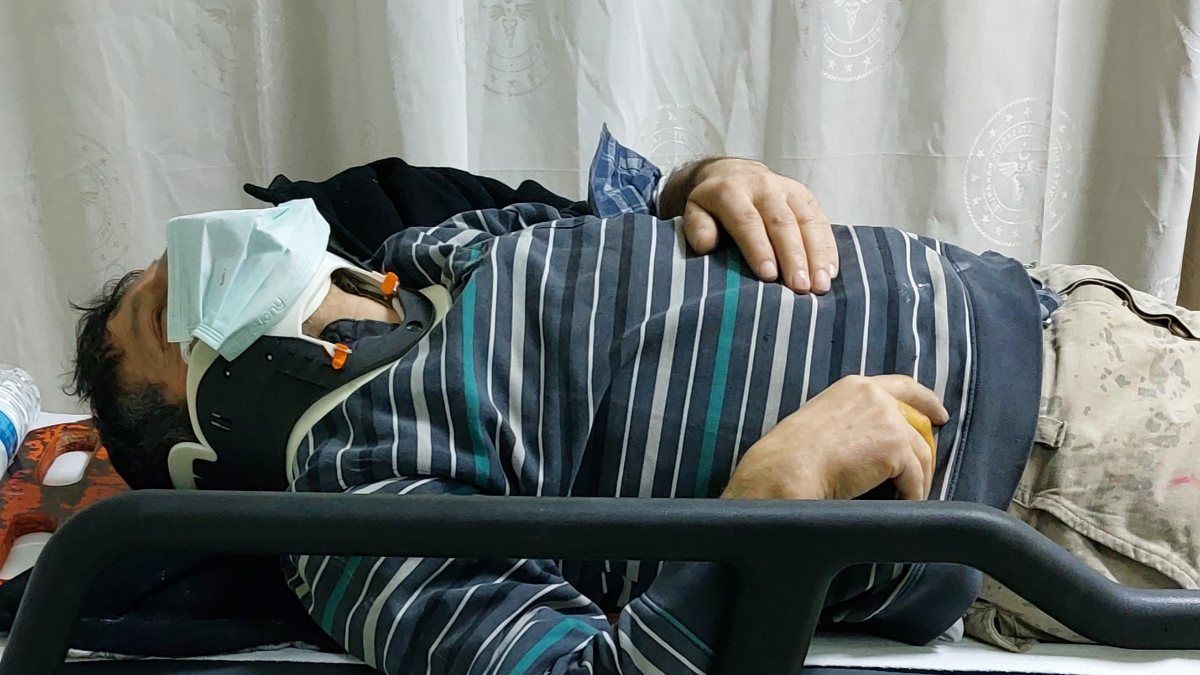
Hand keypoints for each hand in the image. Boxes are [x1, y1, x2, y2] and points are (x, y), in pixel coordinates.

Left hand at [659, 158, 837, 293]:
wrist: (732, 173)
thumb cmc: (713, 205)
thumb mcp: (694, 211)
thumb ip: (697, 227)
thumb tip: (707, 245)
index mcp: (732, 191)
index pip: (748, 220)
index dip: (759, 248)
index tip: (768, 276)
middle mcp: (764, 186)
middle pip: (782, 222)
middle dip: (792, 256)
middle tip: (800, 287)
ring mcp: (788, 190)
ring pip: (807, 221)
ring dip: (816, 255)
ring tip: (819, 285)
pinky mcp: (806, 197)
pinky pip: (821, 221)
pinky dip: (828, 247)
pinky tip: (830, 271)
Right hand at [721, 375, 948, 501]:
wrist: (788, 468)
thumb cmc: (792, 452)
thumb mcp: (823, 418)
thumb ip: (851, 418)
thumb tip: (869, 440)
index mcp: (856, 387)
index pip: (903, 386)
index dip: (926, 400)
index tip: (939, 413)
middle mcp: (876, 397)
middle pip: (918, 420)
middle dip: (930, 442)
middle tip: (931, 463)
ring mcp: (889, 421)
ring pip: (922, 452)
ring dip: (920, 476)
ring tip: (912, 494)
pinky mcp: (895, 449)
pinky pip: (916, 477)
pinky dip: (913, 493)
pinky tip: (905, 503)